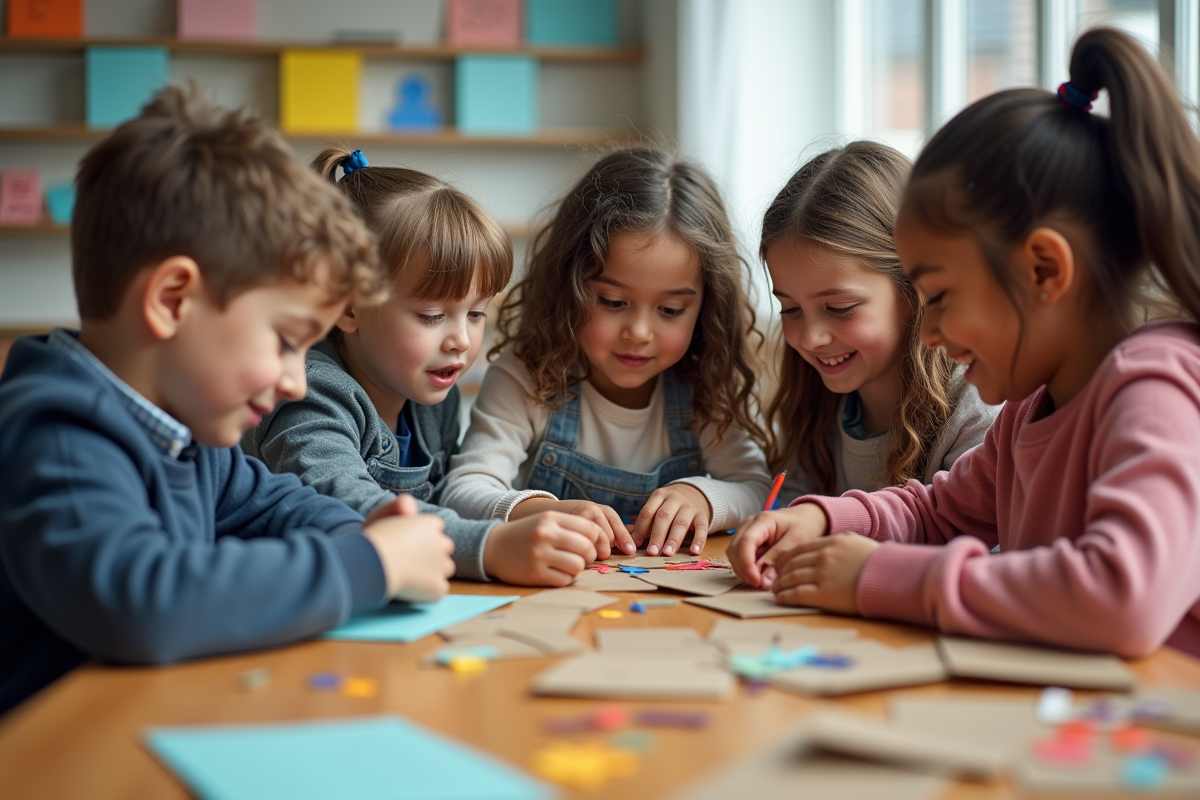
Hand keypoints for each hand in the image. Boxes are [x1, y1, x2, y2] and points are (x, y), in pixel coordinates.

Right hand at [363, 494, 455, 602]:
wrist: (371, 564)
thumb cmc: (373, 540)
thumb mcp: (383, 514)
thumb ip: (399, 507)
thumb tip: (412, 510)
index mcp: (430, 524)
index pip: (435, 528)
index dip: (422, 536)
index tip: (408, 543)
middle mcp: (441, 543)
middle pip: (445, 547)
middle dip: (432, 553)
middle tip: (411, 561)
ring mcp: (441, 566)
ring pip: (446, 568)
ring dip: (434, 571)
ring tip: (412, 574)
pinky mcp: (437, 587)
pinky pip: (440, 588)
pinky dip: (429, 590)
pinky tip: (413, 588)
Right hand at [483, 511, 605, 585]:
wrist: (491, 546)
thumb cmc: (525, 534)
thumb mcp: (545, 520)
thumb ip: (570, 526)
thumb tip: (601, 541)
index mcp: (551, 517)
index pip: (590, 528)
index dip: (596, 539)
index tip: (591, 545)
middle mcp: (546, 534)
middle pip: (587, 548)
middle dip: (589, 556)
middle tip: (581, 558)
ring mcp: (540, 554)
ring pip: (578, 565)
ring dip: (577, 568)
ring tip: (567, 565)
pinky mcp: (535, 574)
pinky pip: (565, 580)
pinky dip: (565, 578)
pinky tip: (555, 573)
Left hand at [633, 483, 711, 556]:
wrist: (695, 493)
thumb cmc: (670, 506)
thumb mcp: (657, 507)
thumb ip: (646, 523)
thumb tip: (634, 543)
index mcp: (659, 495)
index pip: (648, 511)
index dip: (641, 528)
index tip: (636, 544)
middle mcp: (674, 499)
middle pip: (664, 517)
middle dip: (657, 535)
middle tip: (652, 552)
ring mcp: (690, 506)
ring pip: (681, 523)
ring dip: (674, 539)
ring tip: (668, 553)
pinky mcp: (703, 515)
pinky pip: (702, 528)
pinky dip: (698, 540)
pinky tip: (694, 551)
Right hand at [728, 503, 828, 588]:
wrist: (805, 516)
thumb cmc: (803, 525)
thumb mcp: (797, 541)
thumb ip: (779, 559)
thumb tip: (764, 581)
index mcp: (763, 520)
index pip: (746, 542)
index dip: (747, 564)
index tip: (757, 581)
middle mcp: (749, 524)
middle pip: (734, 549)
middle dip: (743, 570)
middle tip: (760, 584)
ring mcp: (745, 531)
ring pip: (733, 554)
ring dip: (743, 570)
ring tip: (761, 580)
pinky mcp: (745, 540)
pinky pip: (738, 556)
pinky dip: (745, 568)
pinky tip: (758, 574)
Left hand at [771, 533, 879, 614]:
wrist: (893, 579)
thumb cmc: (880, 564)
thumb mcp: (859, 544)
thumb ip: (842, 543)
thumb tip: (834, 543)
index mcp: (832, 542)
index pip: (800, 548)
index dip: (786, 557)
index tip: (780, 564)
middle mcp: (824, 556)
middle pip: (792, 562)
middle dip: (780, 571)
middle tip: (773, 577)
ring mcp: (823, 574)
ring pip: (791, 577)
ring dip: (779, 584)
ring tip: (774, 589)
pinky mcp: (824, 594)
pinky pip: (797, 594)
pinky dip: (785, 596)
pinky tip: (780, 598)